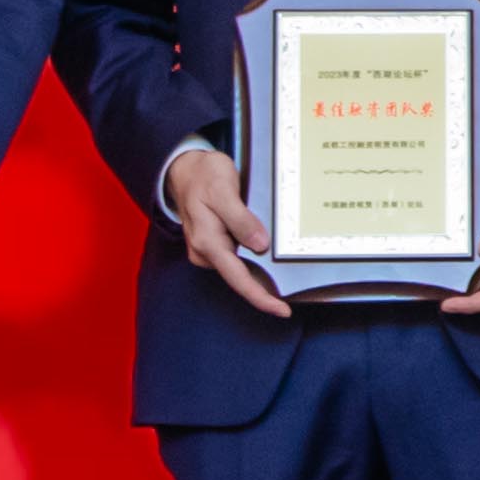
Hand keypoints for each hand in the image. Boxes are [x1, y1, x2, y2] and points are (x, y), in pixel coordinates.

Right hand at [162, 147, 292, 321]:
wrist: (184, 169)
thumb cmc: (203, 176)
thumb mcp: (223, 191)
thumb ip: (241, 219)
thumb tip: (260, 245)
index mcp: (208, 243)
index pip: (238, 279)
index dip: (261, 298)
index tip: (282, 310)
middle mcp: (206, 252)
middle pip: (241, 278)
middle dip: (267, 287)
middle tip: (295, 292)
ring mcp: (209, 250)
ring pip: (240, 267)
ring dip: (262, 272)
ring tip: (285, 271)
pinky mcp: (214, 245)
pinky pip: (237, 257)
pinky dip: (254, 258)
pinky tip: (268, 254)